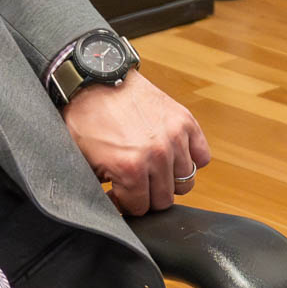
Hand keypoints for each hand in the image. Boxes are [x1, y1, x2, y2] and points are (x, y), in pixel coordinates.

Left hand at [59, 72, 211, 214]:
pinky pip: (203, 157)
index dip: (125, 203)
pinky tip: (172, 156)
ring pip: (186, 181)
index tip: (117, 192)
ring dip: (169, 179)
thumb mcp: (83, 160)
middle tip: (134, 181)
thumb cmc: (85, 118)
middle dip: (147, 195)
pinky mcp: (185, 121)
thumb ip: (100, 189)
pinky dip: (191, 159)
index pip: (140, 208)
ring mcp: (174, 137)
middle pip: (165, 199)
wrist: (96, 79)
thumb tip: (113, 208)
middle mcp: (157, 154)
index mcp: (130, 168)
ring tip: (152, 168)